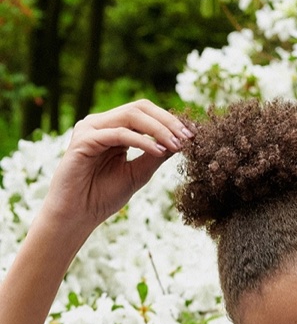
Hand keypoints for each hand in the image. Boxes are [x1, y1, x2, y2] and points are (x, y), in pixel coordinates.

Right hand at [39, 100, 192, 238]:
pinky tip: (158, 151)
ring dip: (158, 129)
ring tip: (176, 144)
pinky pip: (119, 134)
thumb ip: (156, 156)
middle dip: (167, 121)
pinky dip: (141, 141)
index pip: (145, 114)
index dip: (170, 121)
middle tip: (187, 137)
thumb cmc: (103, 196)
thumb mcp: (138, 174)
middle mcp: (101, 124)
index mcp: (113, 129)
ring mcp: (91, 129)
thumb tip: (181, 142)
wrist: (77, 215)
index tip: (192, 135)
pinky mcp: (84, 140)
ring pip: (131, 116)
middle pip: (139, 108)